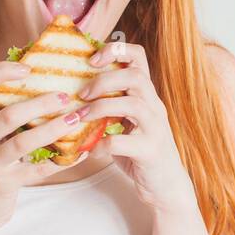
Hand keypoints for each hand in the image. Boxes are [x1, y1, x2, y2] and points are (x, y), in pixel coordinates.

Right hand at [0, 60, 88, 227]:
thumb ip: (4, 116)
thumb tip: (42, 85)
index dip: (1, 71)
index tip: (28, 67)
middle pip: (8, 114)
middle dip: (40, 103)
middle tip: (66, 96)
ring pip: (23, 142)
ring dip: (54, 128)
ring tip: (77, 118)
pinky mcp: (4, 184)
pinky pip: (39, 169)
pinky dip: (63, 160)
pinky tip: (82, 152)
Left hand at [77, 40, 197, 214]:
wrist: (165, 186)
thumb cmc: (138, 152)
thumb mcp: (125, 123)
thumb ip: (107, 106)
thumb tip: (68, 92)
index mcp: (146, 95)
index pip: (138, 56)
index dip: (115, 49)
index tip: (91, 60)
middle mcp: (154, 106)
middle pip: (135, 76)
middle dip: (103, 80)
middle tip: (81, 93)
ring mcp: (155, 128)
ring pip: (133, 104)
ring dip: (100, 108)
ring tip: (81, 116)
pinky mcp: (150, 151)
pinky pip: (122, 142)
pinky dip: (101, 143)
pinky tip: (89, 149)